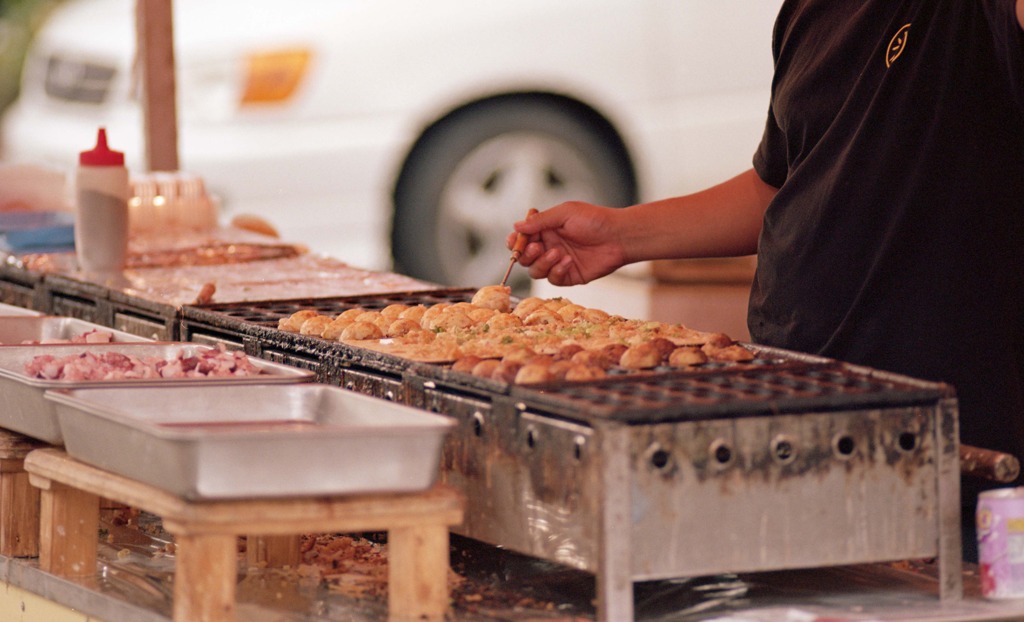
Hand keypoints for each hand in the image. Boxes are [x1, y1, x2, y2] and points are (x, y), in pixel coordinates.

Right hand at [506, 201, 627, 285]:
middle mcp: (549, 246)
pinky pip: (552, 279)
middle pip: (524, 257)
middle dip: (526, 255)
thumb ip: (540, 221)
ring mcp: (557, 262)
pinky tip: (568, 261)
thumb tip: (517, 226)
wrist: (619, 236)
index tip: (515, 241)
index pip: (522, 238)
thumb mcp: (565, 213)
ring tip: (558, 253)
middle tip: (536, 248)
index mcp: (546, 230)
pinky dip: (556, 271)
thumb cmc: (595, 220)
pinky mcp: (568, 275)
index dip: (515, 241)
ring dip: (542, 263)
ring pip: (535, 271)